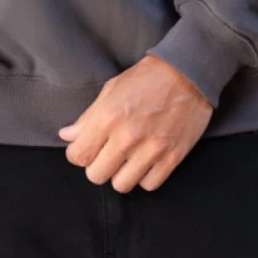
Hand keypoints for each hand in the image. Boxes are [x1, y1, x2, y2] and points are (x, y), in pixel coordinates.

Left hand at [58, 56, 213, 191]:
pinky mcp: (173, 157)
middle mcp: (128, 137)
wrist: (189, 72)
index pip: (78, 156)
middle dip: (98, 166)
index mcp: (108, 117)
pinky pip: (149, 185)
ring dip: (121, 174)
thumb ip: (87, 117)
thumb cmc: (148, 78)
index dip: (78, 154)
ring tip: (127, 159)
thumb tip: (67, 136)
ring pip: (122, 185)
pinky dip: (144, 176)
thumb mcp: (111, 89)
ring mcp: (152, 149)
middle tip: (107, 153)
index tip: (86, 148)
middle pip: (96, 175)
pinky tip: (145, 161)